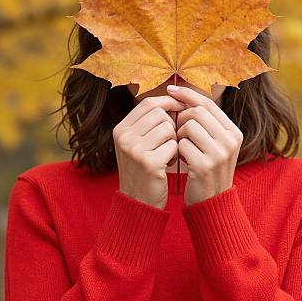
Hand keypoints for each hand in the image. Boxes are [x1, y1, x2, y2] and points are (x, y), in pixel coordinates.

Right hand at [113, 95, 186, 209]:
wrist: (138, 203)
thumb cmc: (143, 169)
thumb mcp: (137, 143)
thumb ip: (149, 122)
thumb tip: (176, 97)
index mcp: (121, 129)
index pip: (148, 103)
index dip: (168, 103)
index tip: (180, 108)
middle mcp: (124, 137)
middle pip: (160, 113)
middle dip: (171, 125)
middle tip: (169, 142)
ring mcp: (134, 150)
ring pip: (168, 128)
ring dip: (174, 140)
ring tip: (167, 154)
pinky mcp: (148, 162)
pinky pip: (173, 145)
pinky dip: (176, 154)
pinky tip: (168, 164)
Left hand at [166, 84, 243, 205]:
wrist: (212, 202)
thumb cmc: (208, 167)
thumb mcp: (216, 144)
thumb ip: (206, 122)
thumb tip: (183, 93)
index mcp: (234, 132)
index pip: (207, 103)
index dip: (187, 94)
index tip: (170, 89)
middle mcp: (230, 141)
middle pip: (196, 112)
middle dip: (181, 117)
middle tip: (177, 131)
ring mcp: (219, 153)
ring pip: (188, 126)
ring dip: (178, 134)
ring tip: (181, 147)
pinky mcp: (204, 166)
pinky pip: (181, 144)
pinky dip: (177, 149)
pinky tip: (181, 159)